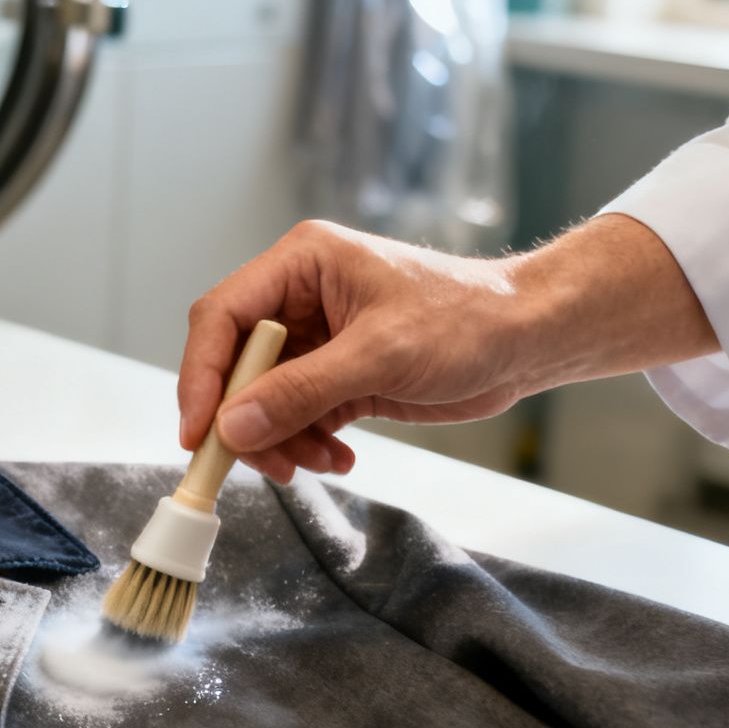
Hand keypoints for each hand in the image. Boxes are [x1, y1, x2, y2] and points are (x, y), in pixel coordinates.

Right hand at [177, 215, 719, 482]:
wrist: (528, 340)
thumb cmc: (468, 320)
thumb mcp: (380, 355)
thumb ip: (300, 392)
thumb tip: (233, 427)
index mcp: (301, 264)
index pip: (222, 317)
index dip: (202, 377)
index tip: (200, 432)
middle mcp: (300, 299)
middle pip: (235, 365)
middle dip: (244, 420)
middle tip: (260, 463)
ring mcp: (317, 339)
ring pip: (262, 400)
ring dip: (280, 441)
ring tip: (316, 463)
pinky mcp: (337, 375)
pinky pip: (296, 417)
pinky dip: (308, 446)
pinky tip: (339, 459)